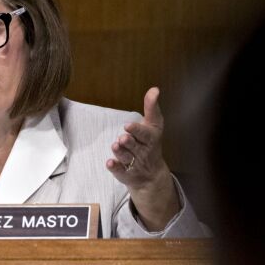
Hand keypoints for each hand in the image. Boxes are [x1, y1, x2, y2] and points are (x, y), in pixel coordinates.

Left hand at [105, 87, 179, 230]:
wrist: (152, 175)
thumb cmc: (150, 144)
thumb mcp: (154, 126)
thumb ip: (152, 108)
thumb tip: (154, 89)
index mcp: (150, 139)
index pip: (145, 134)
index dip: (137, 130)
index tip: (128, 125)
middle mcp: (143, 152)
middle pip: (135, 147)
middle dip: (129, 142)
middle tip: (122, 138)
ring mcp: (134, 164)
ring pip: (127, 158)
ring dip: (121, 152)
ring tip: (115, 145)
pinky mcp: (125, 174)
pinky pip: (120, 171)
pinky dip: (115, 167)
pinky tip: (109, 162)